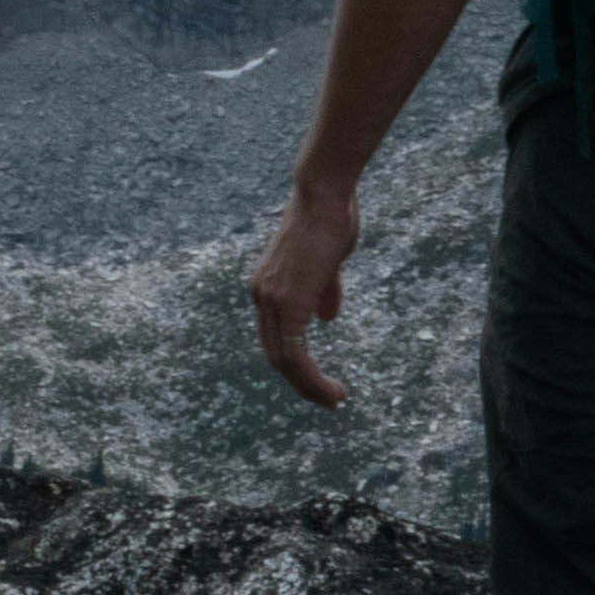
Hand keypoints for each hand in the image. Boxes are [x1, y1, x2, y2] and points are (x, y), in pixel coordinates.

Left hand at [250, 176, 361, 409]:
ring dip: (310, 387)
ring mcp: (272, 300)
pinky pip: (296, 354)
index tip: (319, 380)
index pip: (275, 337)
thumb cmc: (329, 218)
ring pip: (284, 361)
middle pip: (275, 355)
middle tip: (327, 399)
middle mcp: (261, 296)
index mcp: (266, 287)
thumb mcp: (325, 261)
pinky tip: (332, 390)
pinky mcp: (290, 303)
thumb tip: (327, 318)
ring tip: (333, 400)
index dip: (296, 363)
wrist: (324, 194)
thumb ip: (323, 290)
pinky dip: (313, 378)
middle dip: (301, 383)